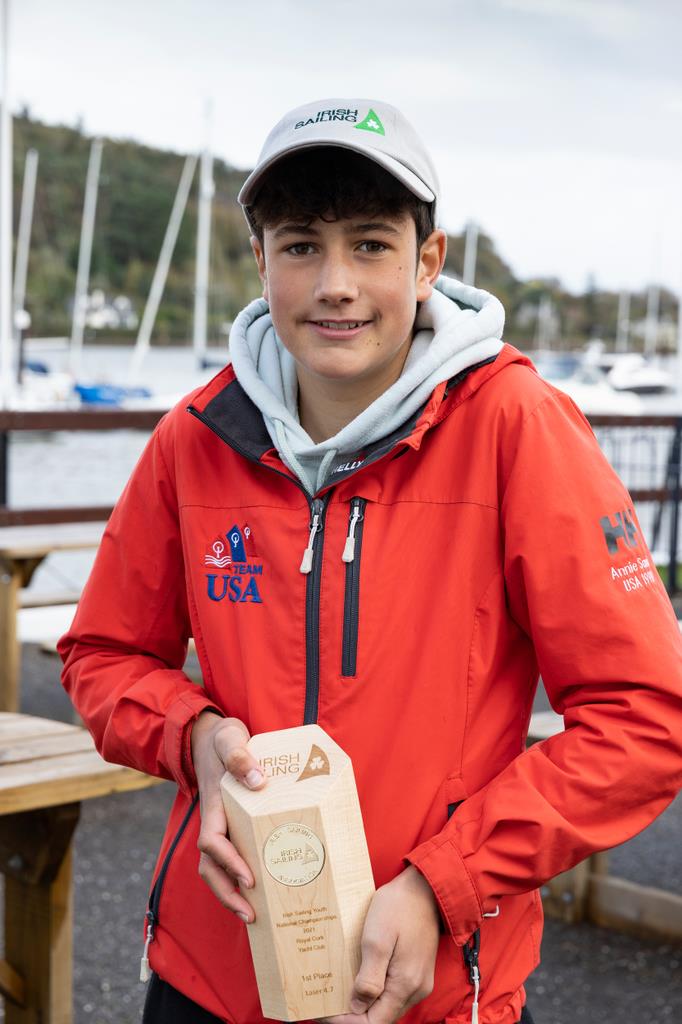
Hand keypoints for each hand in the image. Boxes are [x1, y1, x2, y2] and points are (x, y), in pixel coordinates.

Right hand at [190, 712, 265, 921]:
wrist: (210, 737)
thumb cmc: (223, 740)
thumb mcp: (230, 739)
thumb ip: (239, 756)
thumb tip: (257, 781)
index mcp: (214, 806)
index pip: (211, 842)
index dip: (228, 862)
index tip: (249, 879)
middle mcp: (214, 821)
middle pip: (210, 867)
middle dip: (226, 893)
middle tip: (251, 915)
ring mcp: (221, 827)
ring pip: (216, 868)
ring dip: (230, 893)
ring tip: (254, 916)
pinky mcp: (232, 827)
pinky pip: (231, 858)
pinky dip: (239, 878)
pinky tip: (261, 892)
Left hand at [319, 865, 440, 1023]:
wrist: (423, 886)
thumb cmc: (399, 907)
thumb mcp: (377, 940)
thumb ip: (369, 978)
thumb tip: (357, 1008)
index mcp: (406, 985)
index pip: (374, 1023)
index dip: (348, 1022)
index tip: (326, 1012)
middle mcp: (415, 990)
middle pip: (381, 1017)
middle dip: (353, 1015)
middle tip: (327, 1003)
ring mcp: (418, 981)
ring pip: (387, 1006)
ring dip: (363, 1004)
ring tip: (339, 992)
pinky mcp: (416, 971)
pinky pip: (393, 992)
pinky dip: (375, 992)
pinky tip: (359, 980)